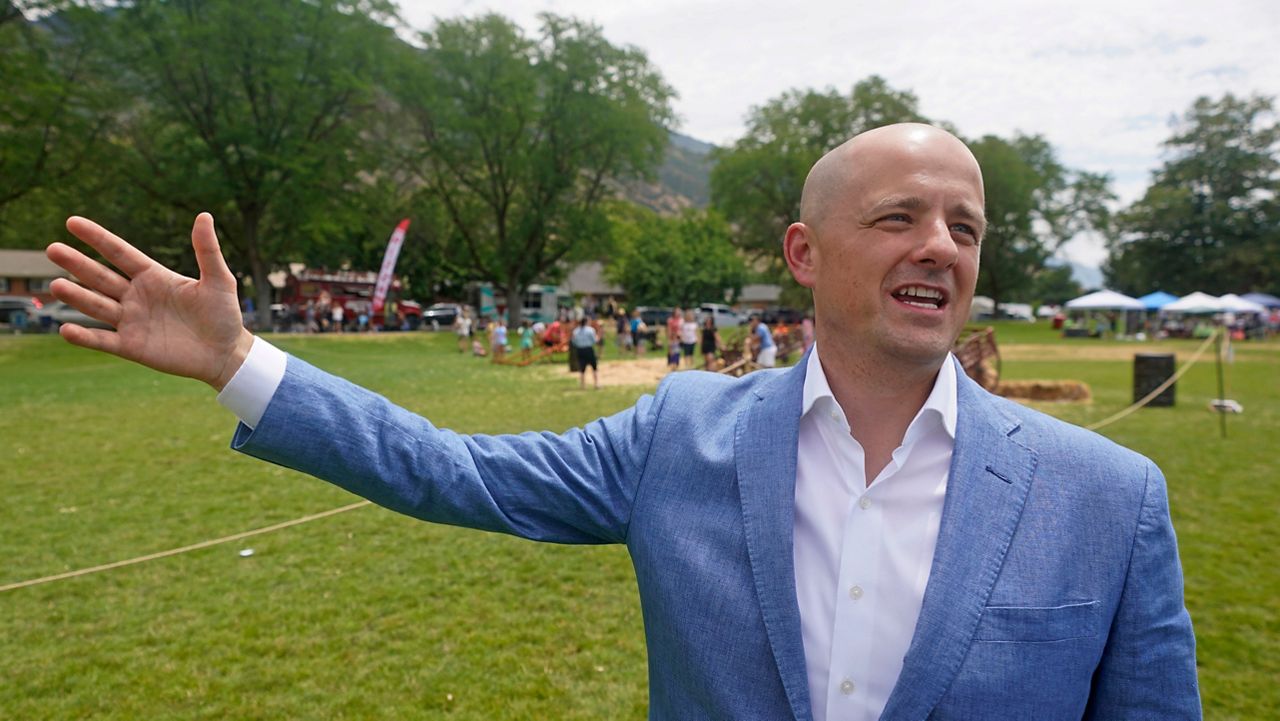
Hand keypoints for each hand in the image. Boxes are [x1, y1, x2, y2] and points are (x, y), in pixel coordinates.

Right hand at [45, 213, 253, 389]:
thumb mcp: (219, 280)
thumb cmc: (224, 314)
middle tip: (53, 249)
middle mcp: (136, 296)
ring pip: (98, 306)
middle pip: (101, 277)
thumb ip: (207, 250)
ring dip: (78, 297)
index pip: (119, 253)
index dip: (97, 238)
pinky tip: (66, 329)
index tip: (72, 222)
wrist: (226, 354)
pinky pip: (103, 340)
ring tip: (57, 285)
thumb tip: (204, 215)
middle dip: (78, 264)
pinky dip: (85, 337)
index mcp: (153, 276)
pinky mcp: (132, 347)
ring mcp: (132, 321)